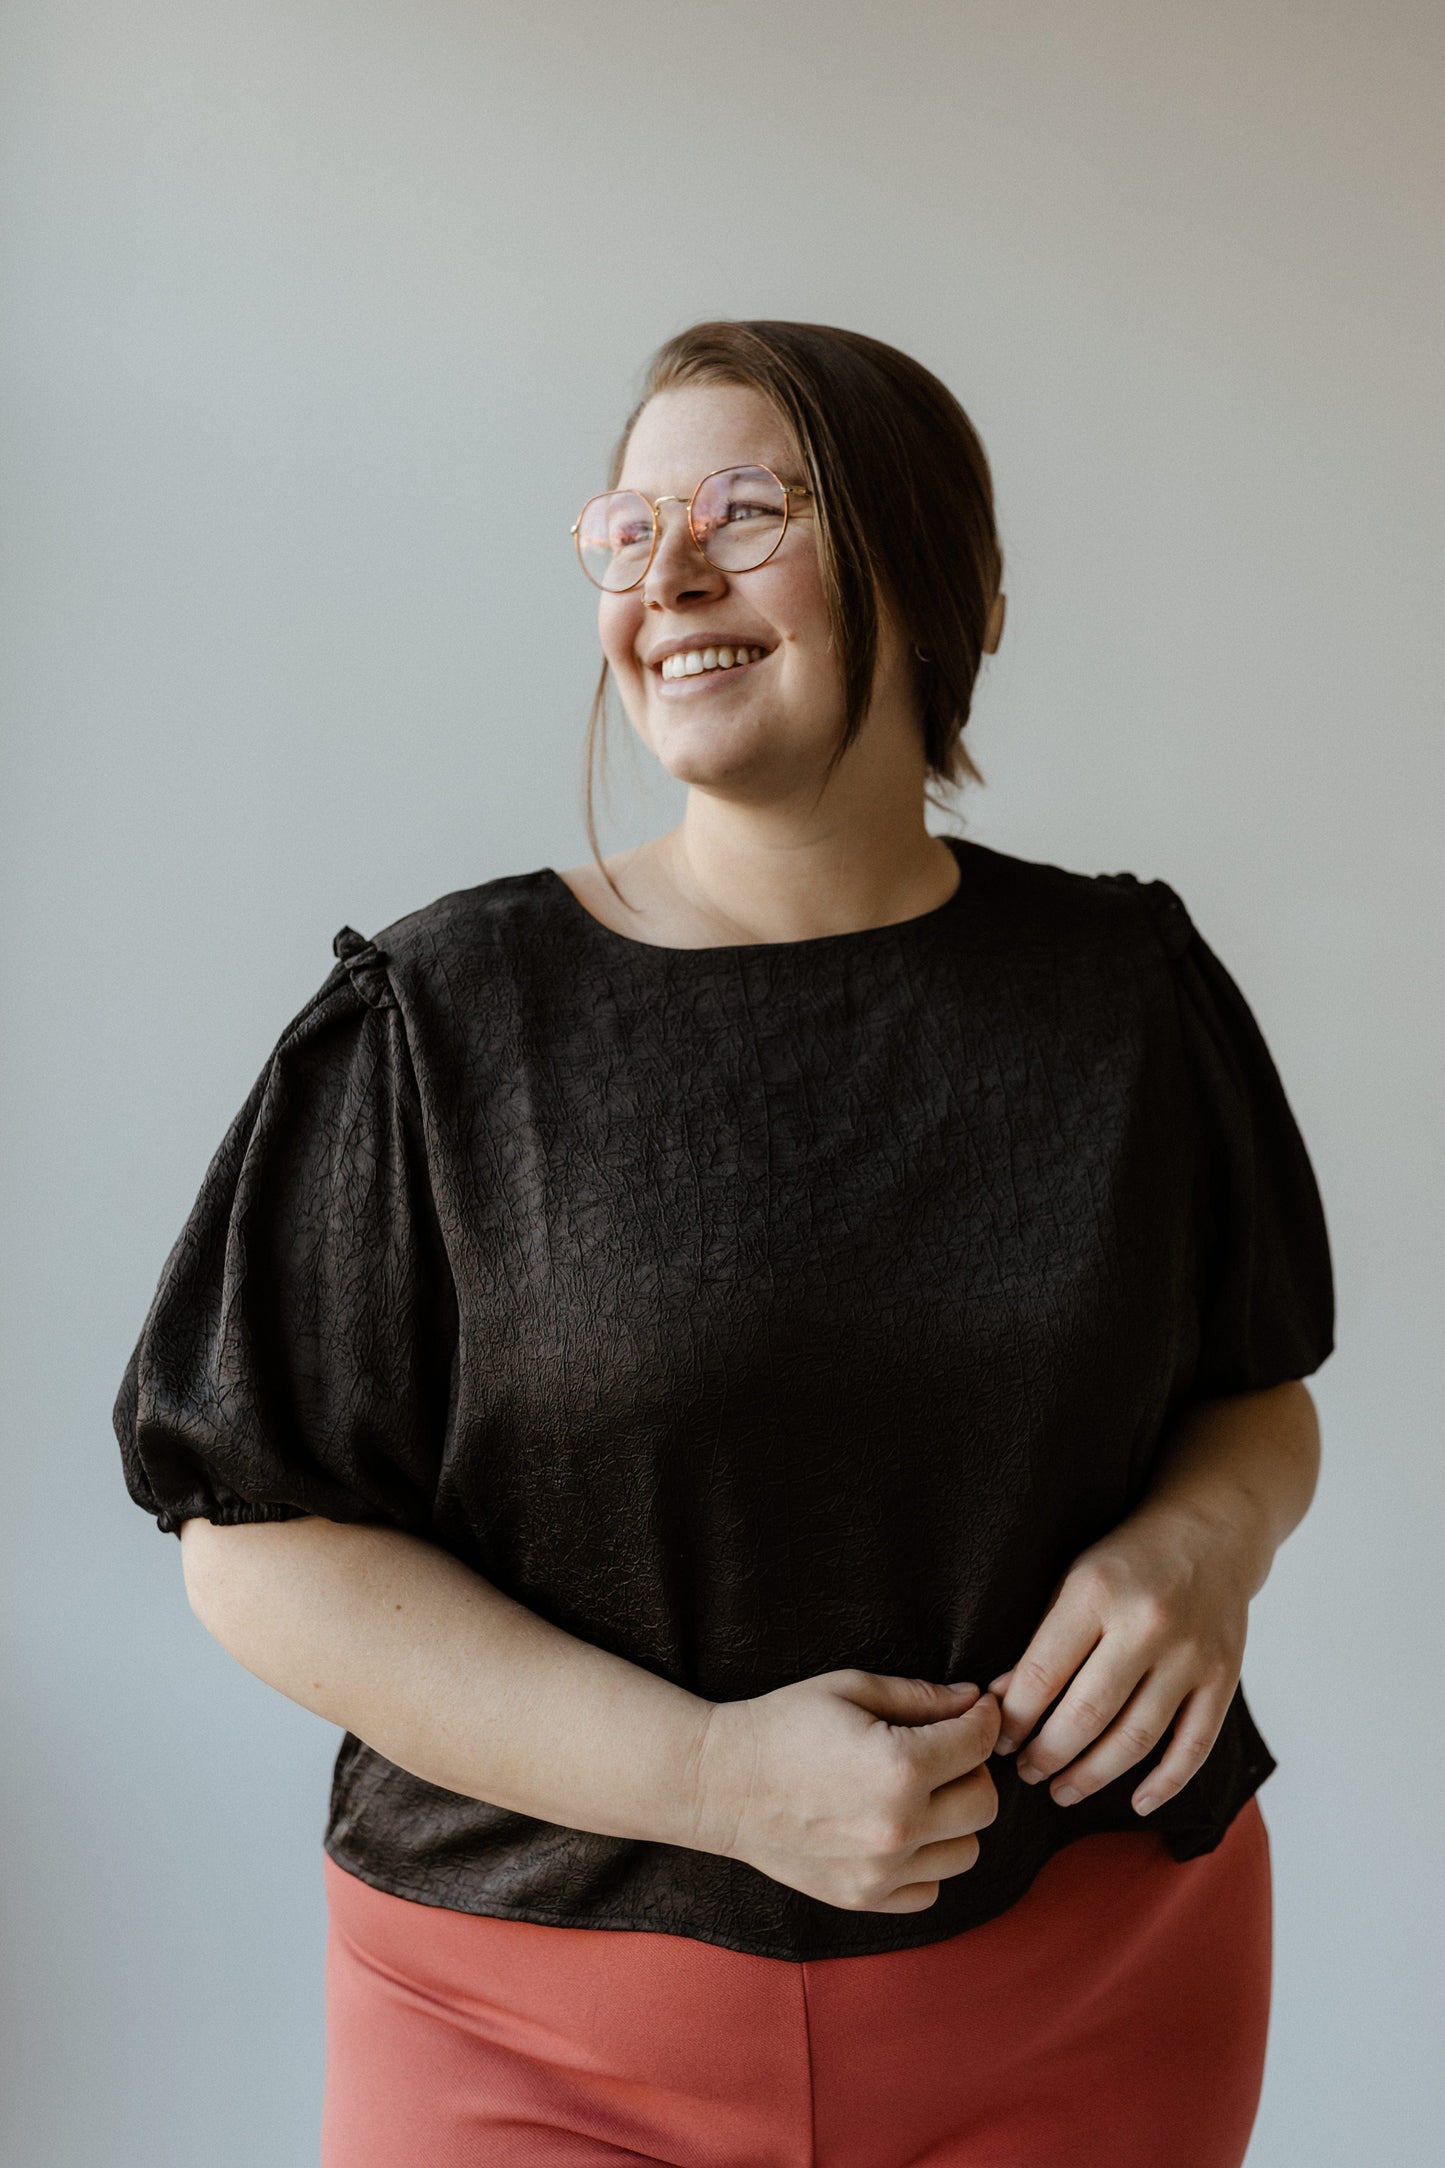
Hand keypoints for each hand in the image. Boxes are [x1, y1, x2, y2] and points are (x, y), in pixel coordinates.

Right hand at [694, 1670, 999, 1912]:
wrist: (720, 1783)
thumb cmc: (783, 1724)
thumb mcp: (851, 1689)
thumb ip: (922, 1697)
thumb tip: (977, 1701)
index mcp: (901, 1768)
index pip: (980, 1743)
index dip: (983, 1717)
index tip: (974, 1710)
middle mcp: (900, 1828)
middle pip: (986, 1802)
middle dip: (972, 1769)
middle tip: (942, 1751)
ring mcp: (883, 1872)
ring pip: (967, 1851)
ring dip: (953, 1819)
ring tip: (918, 1794)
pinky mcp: (864, 1899)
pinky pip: (930, 1889)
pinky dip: (926, 1862)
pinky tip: (897, 1831)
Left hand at [987, 1501, 1255, 1816]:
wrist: (1210, 1531)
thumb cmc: (1126, 1560)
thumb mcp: (1071, 1580)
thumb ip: (1040, 1642)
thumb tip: (1000, 1702)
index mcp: (1096, 1593)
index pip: (1043, 1674)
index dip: (1014, 1720)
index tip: (998, 1742)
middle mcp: (1146, 1625)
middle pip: (1088, 1715)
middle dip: (1048, 1755)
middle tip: (1025, 1774)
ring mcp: (1191, 1655)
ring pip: (1136, 1739)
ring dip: (1093, 1776)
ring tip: (1061, 1791)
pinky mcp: (1224, 1677)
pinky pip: (1194, 1746)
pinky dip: (1165, 1783)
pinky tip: (1135, 1802)